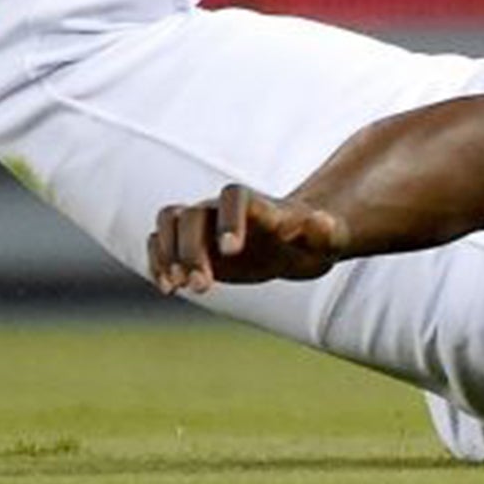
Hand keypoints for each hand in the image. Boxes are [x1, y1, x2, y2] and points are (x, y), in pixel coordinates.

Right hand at [146, 182, 346, 294]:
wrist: (297, 243)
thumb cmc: (314, 241)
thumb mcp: (327, 240)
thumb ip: (322, 231)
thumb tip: (317, 220)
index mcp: (259, 205)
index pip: (234, 195)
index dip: (228, 219)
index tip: (231, 252)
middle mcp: (226, 209)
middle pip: (192, 213)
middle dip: (190, 251)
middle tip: (203, 287)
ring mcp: (206, 224)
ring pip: (169, 221)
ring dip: (167, 254)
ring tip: (177, 287)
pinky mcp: (192, 244)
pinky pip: (160, 241)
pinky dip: (156, 262)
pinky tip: (169, 288)